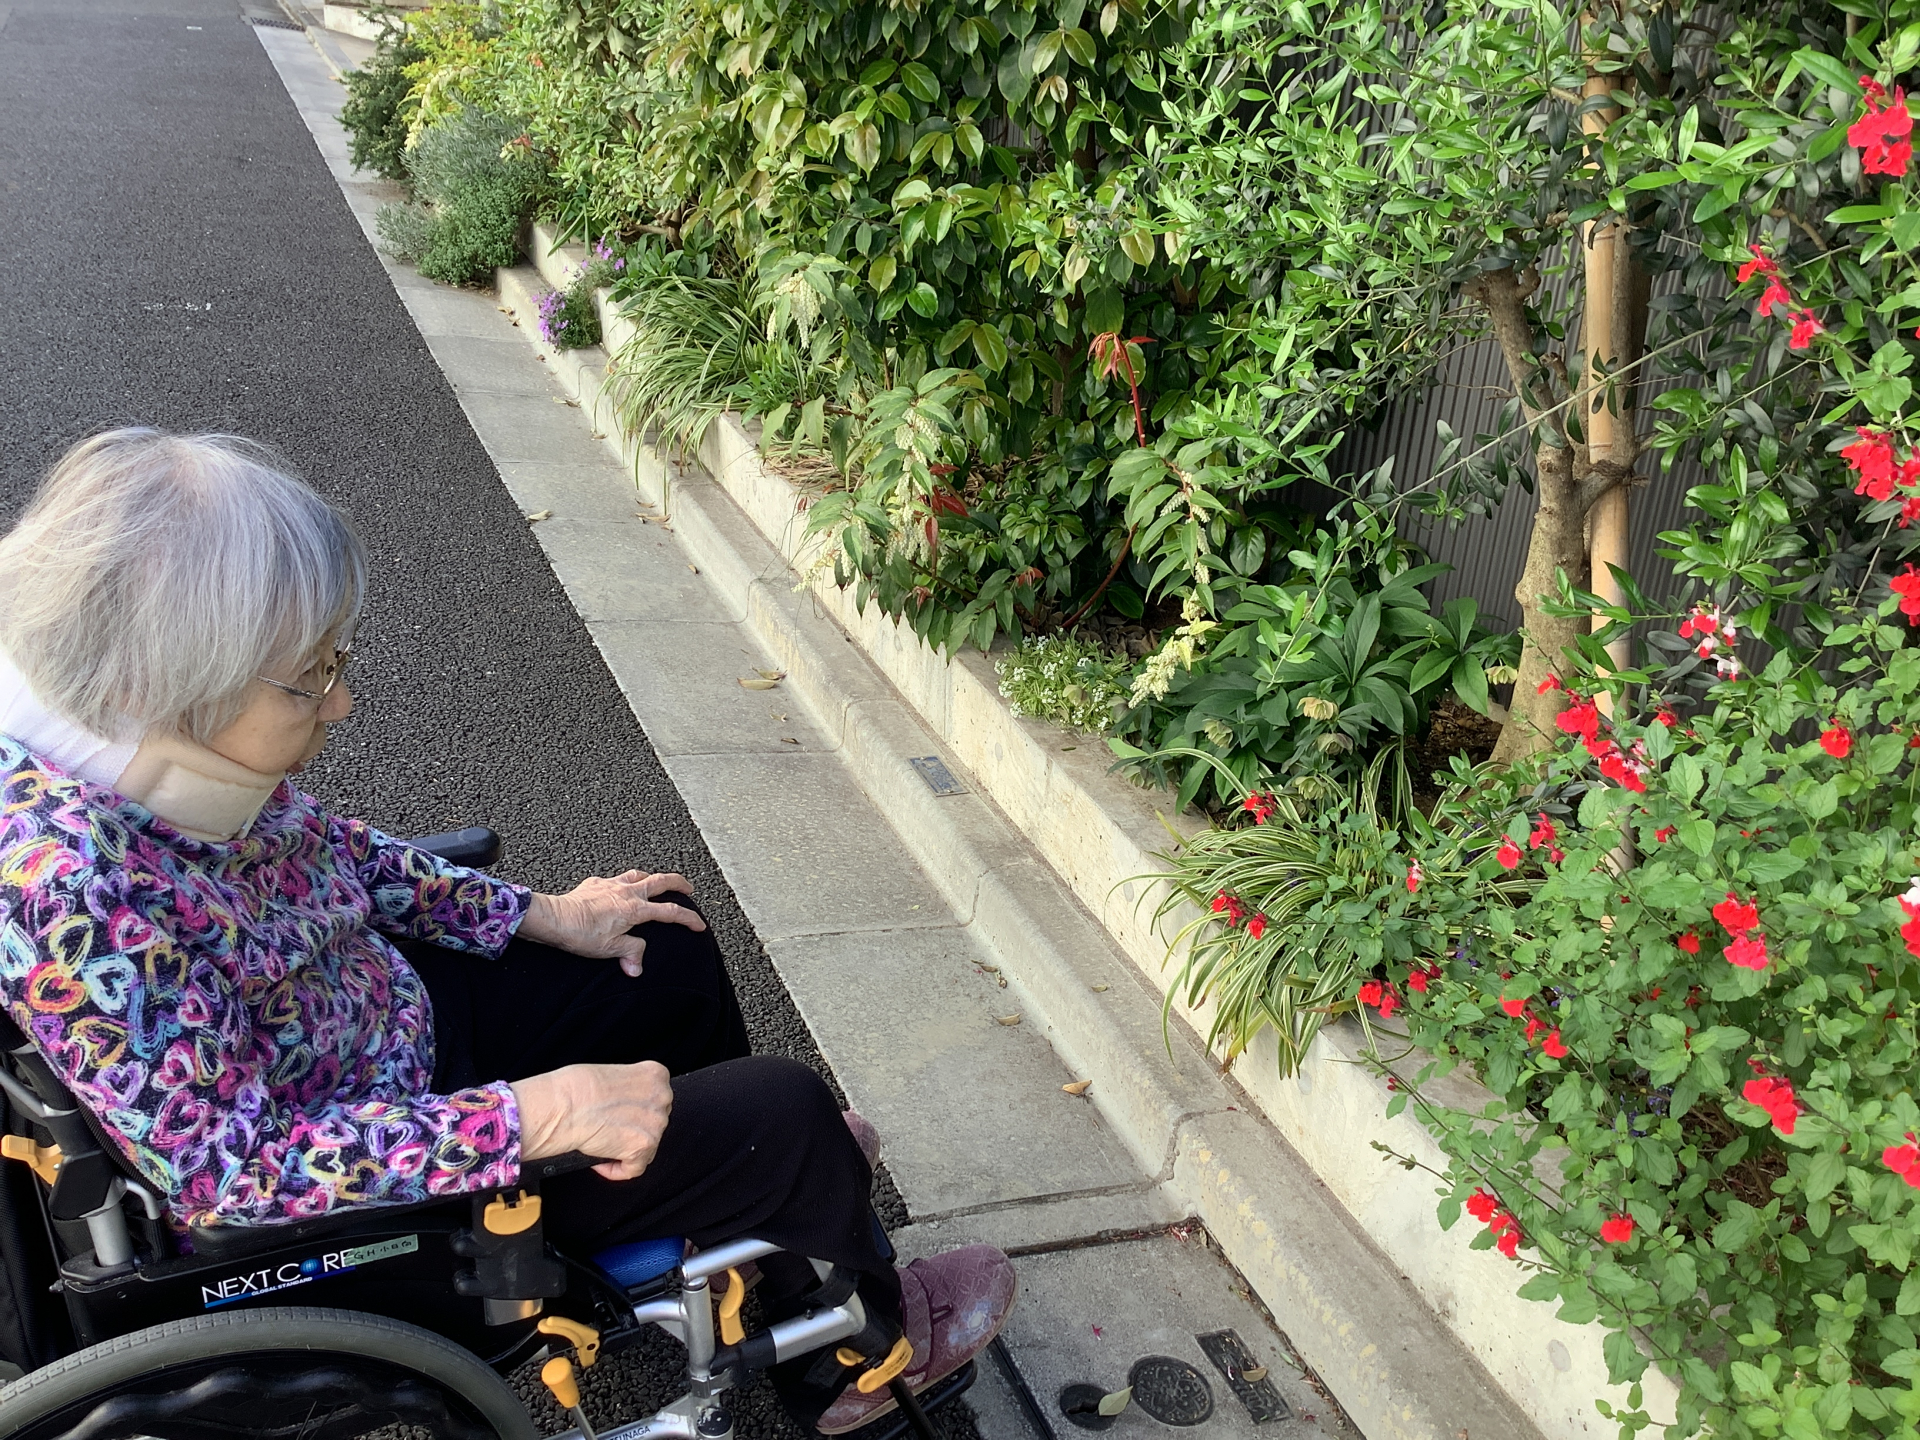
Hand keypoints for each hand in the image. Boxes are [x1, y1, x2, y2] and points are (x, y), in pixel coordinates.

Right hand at [512, 1061, 673, 1181]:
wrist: (563, 1105)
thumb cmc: (577, 1087)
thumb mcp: (614, 1074)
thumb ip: (630, 1088)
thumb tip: (626, 1103)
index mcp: (655, 1075)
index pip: (656, 1098)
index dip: (637, 1109)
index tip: (623, 1114)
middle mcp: (661, 1098)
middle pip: (654, 1122)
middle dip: (634, 1128)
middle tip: (611, 1129)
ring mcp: (655, 1124)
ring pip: (648, 1147)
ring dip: (625, 1149)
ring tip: (602, 1144)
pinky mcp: (643, 1147)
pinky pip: (634, 1169)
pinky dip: (616, 1170)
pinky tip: (600, 1161)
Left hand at [518, 872, 704, 974]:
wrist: (554, 919)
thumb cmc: (580, 933)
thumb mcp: (611, 949)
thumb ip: (631, 954)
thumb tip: (637, 966)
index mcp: (636, 909)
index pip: (671, 912)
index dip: (689, 919)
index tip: (699, 924)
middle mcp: (627, 892)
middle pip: (661, 881)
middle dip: (679, 883)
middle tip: (688, 888)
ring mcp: (611, 884)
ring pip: (639, 874)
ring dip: (652, 877)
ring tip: (656, 883)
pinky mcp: (595, 883)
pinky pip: (615, 878)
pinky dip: (623, 883)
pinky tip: (618, 890)